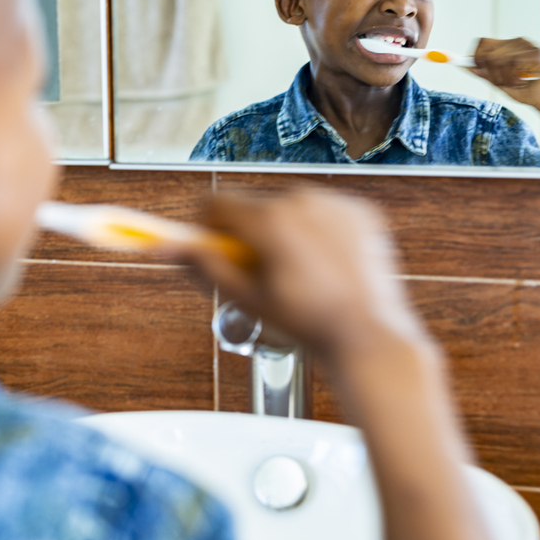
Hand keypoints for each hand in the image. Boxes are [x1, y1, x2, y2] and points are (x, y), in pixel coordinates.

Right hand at [177, 191, 427, 365]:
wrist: (369, 337)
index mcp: (271, 222)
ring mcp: (335, 204)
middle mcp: (303, 202)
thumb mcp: (247, 300)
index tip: (211, 244)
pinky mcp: (360, 211)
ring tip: (298, 274)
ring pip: (289, 208)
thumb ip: (206, 267)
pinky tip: (324, 266)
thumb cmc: (311, 325)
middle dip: (249, 234)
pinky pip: (323, 212)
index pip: (216, 202)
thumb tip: (170, 247)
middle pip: (253, 206)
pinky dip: (318, 232)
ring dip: (284, 232)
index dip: (206, 225)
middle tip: (261, 274)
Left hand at [469, 37, 539, 112]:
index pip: (483, 42)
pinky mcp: (537, 54)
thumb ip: (484, 73)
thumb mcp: (500, 83)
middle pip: (486, 51)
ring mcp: (529, 47)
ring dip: (501, 77)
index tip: (478, 71)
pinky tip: (522, 83)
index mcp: (511, 46)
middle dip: (488, 72)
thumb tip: (464, 64)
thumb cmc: (529, 93)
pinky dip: (511, 78)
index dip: (475, 57)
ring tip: (515, 84)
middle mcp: (520, 42)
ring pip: (497, 58)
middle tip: (502, 83)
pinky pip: (510, 63)